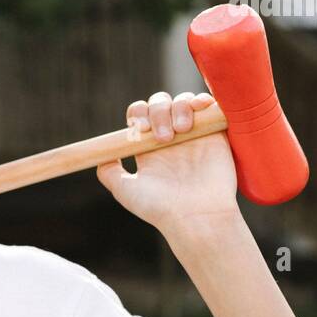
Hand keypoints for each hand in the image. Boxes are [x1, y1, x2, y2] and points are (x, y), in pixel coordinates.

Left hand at [96, 90, 241, 237]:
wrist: (197, 216)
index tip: (141, 129)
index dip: (139, 114)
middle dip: (158, 112)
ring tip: (182, 131)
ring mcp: (194, 134)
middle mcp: (171, 137)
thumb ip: (109, 173)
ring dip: (179, 107)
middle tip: (164, 138)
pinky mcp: (216, 134)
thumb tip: (100, 156)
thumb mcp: (125, 191)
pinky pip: (211, 107)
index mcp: (149, 147)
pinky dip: (203, 100)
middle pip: (160, 104)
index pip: (140, 115)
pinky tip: (199, 107)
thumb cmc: (160, 207)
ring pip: (183, 101)